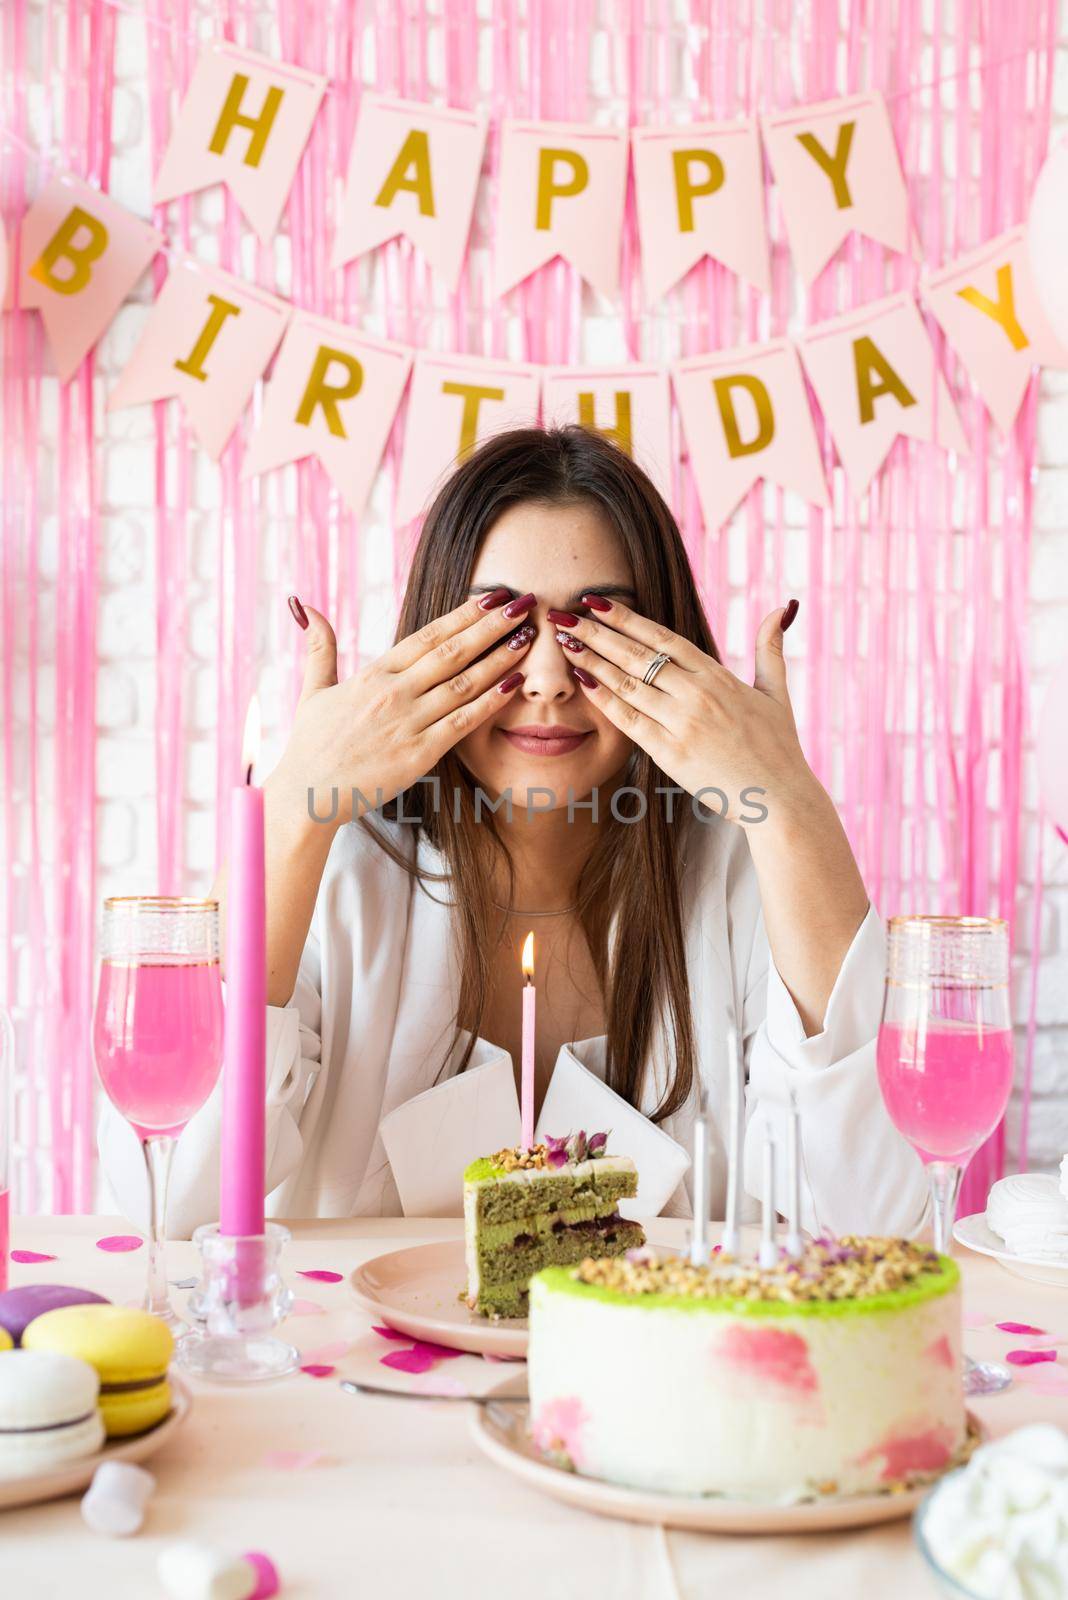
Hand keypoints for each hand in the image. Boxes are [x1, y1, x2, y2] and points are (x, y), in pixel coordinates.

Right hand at [270, 591, 535, 826]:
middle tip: (523, 604)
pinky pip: (462, 723)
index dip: (463, 614)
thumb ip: (320, 648)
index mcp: (374, 674)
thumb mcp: (313, 690)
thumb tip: (306, 605)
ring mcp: (408, 723)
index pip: (427, 636)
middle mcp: (394, 693)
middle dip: (491, 626)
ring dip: (499, 658)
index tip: (491, 597)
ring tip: (528, 638)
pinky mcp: (419, 754)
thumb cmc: (311, 745)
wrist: (307, 794)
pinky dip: (490, 702)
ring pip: (464, 683)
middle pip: (452, 651)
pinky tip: (514, 685)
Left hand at [550, 596, 812, 824]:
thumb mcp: (777, 691)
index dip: (627, 618)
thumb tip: (782, 606)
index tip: (597, 602)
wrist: (781, 798)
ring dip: (594, 661)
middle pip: (638, 655)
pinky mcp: (671, 753)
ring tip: (565, 644)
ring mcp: (683, 723)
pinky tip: (582, 682)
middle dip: (598, 633)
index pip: (663, 638)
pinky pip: (629, 720)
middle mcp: (697, 694)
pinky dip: (604, 699)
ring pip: (628, 684)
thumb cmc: (779, 747)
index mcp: (718, 676)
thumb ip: (771, 648)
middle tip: (565, 617)